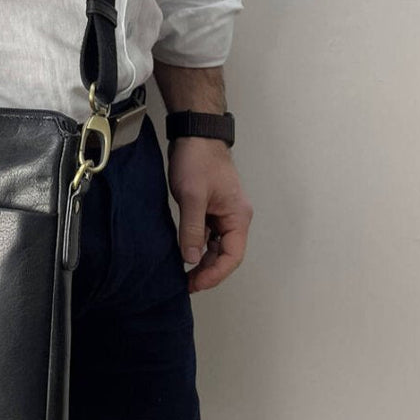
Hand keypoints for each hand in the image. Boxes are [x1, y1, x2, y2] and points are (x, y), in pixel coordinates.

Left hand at [167, 137, 252, 292]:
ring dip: (202, 260)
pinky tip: (182, 253)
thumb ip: (191, 229)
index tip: (196, 284)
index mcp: (238, 216)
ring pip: (216, 246)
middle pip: (226, 254)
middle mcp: (234, 217)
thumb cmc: (198, 160)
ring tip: (183, 274)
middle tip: (186, 284)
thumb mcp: (192, 196)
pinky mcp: (209, 207)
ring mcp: (222, 213)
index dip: (215, 274)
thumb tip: (190, 259)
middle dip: (208, 271)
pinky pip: (206, 234)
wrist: (194, 134)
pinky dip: (196, 245)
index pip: (233, 256)